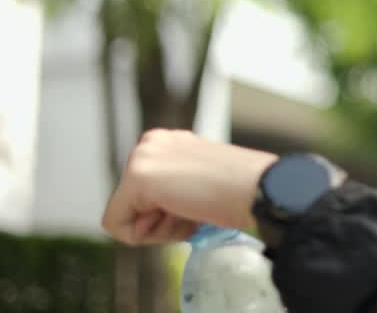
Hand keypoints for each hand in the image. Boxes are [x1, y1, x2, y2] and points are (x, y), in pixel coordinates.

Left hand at [101, 128, 277, 245]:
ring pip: (125, 215)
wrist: (261, 188)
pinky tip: (178, 217)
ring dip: (158, 227)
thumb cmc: (244, 190)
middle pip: (131, 204)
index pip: (144, 194)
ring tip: (192, 211)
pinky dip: (144, 235)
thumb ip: (176, 188)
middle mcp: (151, 142)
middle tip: (195, 211)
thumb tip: (161, 210)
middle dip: (161, 219)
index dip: (168, 212)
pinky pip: (116, 225)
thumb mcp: (201, 182)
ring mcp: (142, 157)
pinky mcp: (138, 177)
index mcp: (167, 142)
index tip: (197, 205)